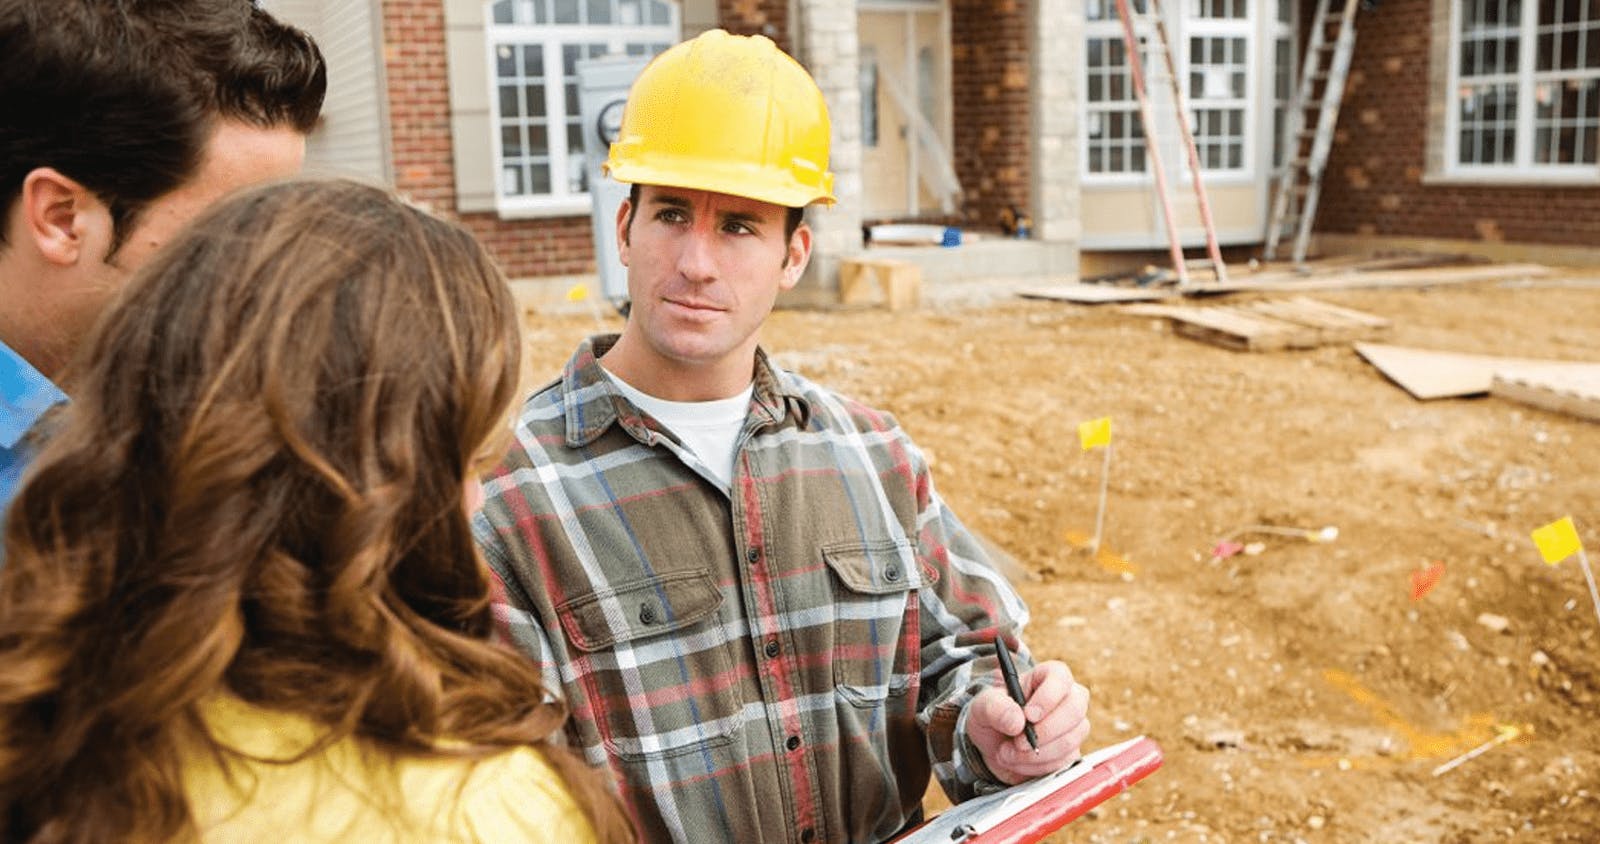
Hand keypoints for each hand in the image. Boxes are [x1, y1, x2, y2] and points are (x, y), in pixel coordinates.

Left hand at [965, 660, 1089, 784]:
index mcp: (1046, 676)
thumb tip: (1017, 721)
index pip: (1060, 677)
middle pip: (1075, 710)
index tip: (1028, 715)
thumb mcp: (982, 707)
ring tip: (1007, 753)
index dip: (1048, 697)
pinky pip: (1063, 761)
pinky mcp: (1071, 750)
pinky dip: (1036, 766)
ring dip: (1034, 754)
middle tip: (1016, 742)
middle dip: (1043, 732)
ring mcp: (1073, 725)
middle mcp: (1066, 698)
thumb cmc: (993, 716)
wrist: (995, 745)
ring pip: (1070, 740)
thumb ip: (995, 708)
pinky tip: (1018, 761)